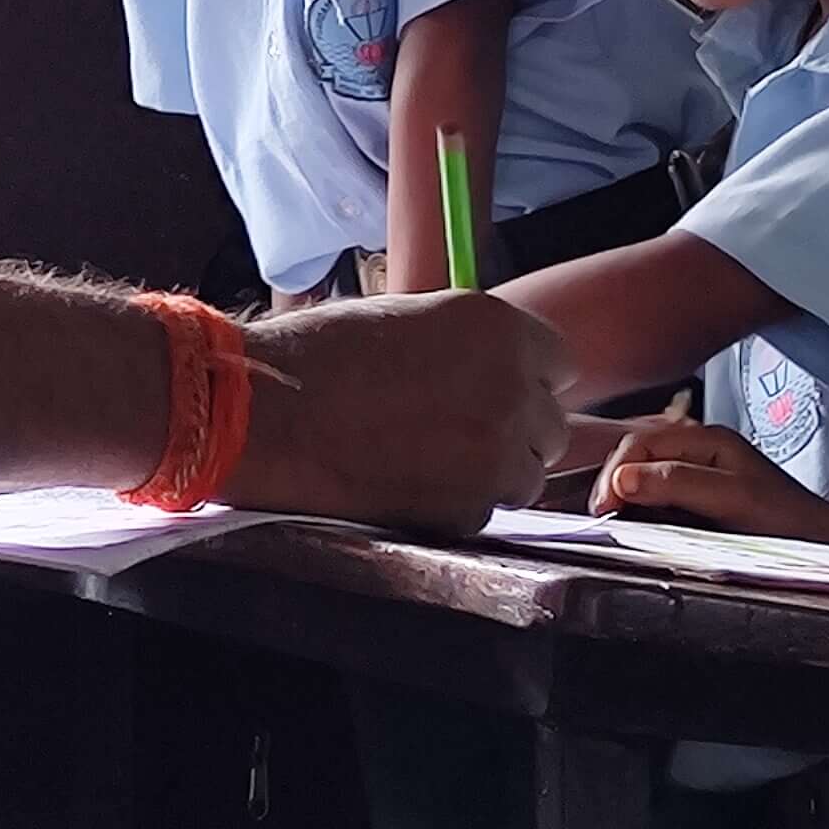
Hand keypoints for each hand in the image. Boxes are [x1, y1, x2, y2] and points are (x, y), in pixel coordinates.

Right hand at [239, 291, 574, 532]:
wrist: (268, 414)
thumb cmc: (322, 356)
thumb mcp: (411, 318)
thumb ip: (468, 343)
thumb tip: (491, 365)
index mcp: (500, 329)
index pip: (560, 363)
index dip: (526, 377)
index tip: (498, 387)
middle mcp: (513, 390)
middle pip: (551, 424)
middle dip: (515, 427)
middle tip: (460, 428)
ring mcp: (496, 455)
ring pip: (527, 473)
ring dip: (494, 470)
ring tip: (432, 458)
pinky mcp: (468, 510)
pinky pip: (487, 510)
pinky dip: (459, 502)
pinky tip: (412, 482)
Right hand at [591, 412, 828, 534]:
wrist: (828, 546)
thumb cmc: (792, 522)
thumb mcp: (733, 499)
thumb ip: (678, 484)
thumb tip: (624, 479)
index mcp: (709, 439)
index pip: (642, 442)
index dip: (617, 470)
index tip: (604, 503)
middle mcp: (702, 451)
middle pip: (638, 454)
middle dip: (613, 480)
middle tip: (602, 514)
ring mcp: (701, 475)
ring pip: (644, 472)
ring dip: (623, 492)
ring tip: (612, 517)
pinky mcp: (701, 500)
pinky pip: (657, 493)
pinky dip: (639, 505)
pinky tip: (633, 520)